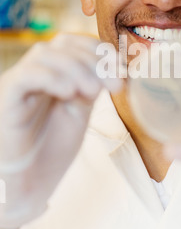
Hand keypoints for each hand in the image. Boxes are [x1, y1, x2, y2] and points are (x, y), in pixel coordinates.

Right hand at [0, 33, 120, 228]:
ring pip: (44, 54)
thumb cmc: (51, 150)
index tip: (121, 69)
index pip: (74, 43)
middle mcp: (35, 73)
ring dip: (76, 68)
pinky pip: (26, 76)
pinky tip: (68, 92)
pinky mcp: (7, 98)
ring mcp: (19, 83)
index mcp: (53, 73)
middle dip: (93, 60)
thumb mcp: (79, 112)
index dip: (99, 50)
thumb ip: (91, 87)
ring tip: (93, 91)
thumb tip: (112, 67)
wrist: (29, 184)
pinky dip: (51, 77)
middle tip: (114, 83)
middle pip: (62, 44)